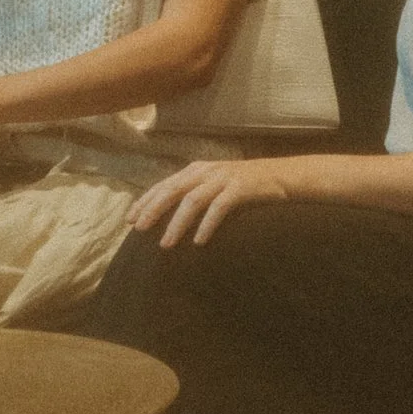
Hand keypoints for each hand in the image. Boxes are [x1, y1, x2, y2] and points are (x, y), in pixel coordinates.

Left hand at [133, 152, 300, 246]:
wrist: (282, 176)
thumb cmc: (246, 187)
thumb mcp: (215, 186)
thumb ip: (196, 195)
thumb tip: (169, 218)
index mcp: (196, 170)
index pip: (163, 184)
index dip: (145, 201)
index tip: (129, 219)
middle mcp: (206, 171)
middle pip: (172, 190)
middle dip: (152, 210)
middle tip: (138, 229)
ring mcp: (223, 178)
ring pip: (192, 200)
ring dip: (176, 224)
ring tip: (166, 244)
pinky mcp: (240, 188)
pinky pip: (219, 208)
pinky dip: (206, 225)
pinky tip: (198, 242)